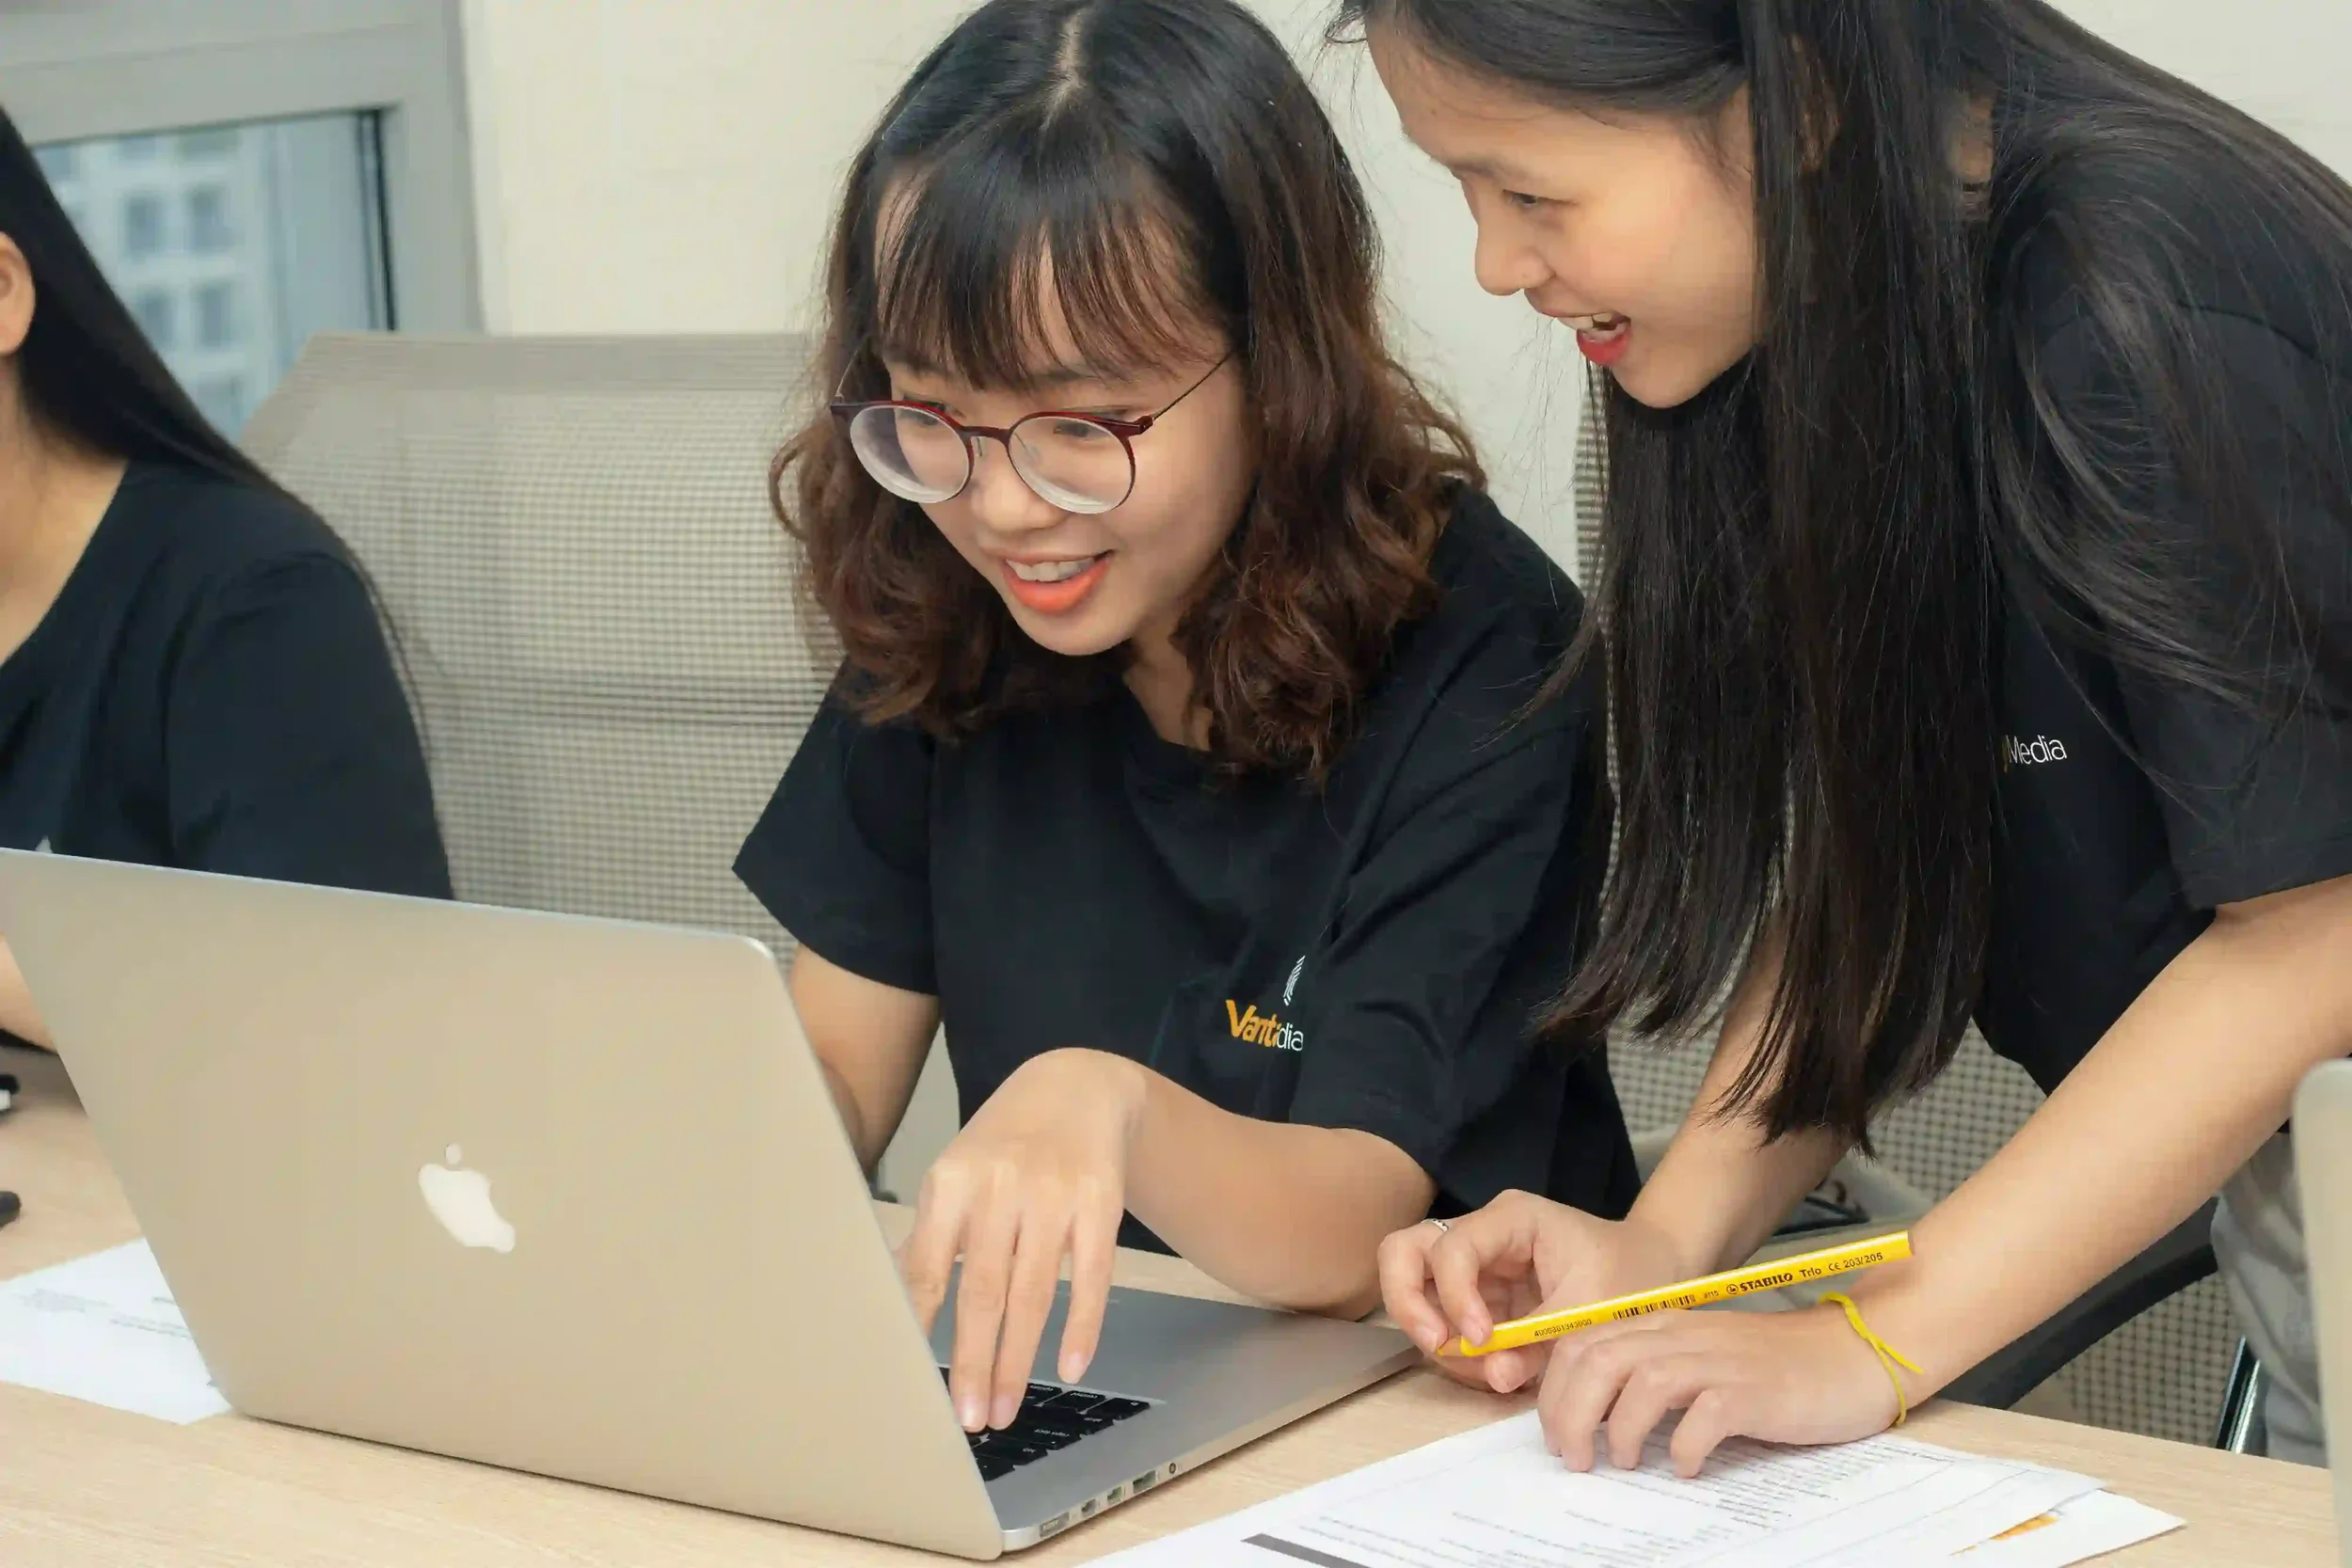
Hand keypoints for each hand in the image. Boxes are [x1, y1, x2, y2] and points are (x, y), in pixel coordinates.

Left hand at [899, 1048, 1146, 1432]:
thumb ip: (932, 1235)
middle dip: (975, 1362)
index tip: (917, 1384)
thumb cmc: (1004, 1144)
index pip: (929, 1268)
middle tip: (971, 1418)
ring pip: (1035, 1292)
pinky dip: (1083, 1327)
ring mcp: (1055, 1194)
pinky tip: (1072, 1367)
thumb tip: (898, 1303)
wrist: (1077, 1087)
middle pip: (983, 1289)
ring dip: (1020, 1359)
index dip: (924, 1330)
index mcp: (952, 1181)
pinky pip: (1093, 1276)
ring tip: (1007, 1408)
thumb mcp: (956, 1175)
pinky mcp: (1101, 1203)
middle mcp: (1001, 1185)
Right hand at [1378, 1191, 1692, 1394]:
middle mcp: (1480, 1235)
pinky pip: (1444, 1323)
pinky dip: (1458, 1353)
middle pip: (1403, 1252)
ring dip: (1435, 1336)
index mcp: (1511, 1218)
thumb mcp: (1593, 1306)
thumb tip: (1495, 1373)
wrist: (1653, 1273)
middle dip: (1409, 1303)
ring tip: (1485, 1369)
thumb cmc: (1629, 1274)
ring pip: (1414, 1289)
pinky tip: (1496, 1370)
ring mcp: (1474, 1267)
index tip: (1481, 1339)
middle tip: (1439, 1344)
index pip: (1452, 1247)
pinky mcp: (1477, 1298)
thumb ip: (1541, 1339)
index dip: (1454, 1295)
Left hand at [1535, 1301, 1904, 1476]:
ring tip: (1626, 1462)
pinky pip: (1705, 1415)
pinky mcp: (1756, 1392)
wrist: (1852, 1354)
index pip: (1583, 1344)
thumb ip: (1653, 1373)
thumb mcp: (1701, 1358)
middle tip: (1577, 1459)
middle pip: (1598, 1361)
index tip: (1558, 1436)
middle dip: (1571, 1414)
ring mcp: (1720, 1361)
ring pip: (1641, 1382)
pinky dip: (1686, 1446)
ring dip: (1621, 1429)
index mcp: (1663, 1327)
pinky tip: (1688, 1466)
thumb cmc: (1773, 1367)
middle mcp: (1683, 1336)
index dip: (1556, 1391)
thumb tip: (1598, 1418)